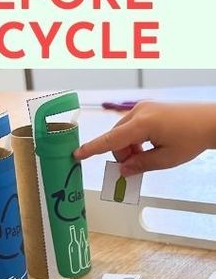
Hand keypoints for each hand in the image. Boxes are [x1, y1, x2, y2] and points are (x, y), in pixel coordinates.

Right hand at [74, 102, 215, 175]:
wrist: (210, 121)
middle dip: (121, 154)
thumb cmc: (192, 138)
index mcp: (143, 124)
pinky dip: (134, 139)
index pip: (111, 139)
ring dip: (128, 147)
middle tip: (137, 165)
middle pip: (115, 138)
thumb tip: (123, 170)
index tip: (76, 154)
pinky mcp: (147, 108)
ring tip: (147, 155)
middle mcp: (139, 111)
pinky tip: (149, 145)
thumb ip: (140, 165)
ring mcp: (142, 108)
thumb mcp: (166, 159)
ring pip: (122, 133)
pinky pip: (130, 126)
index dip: (92, 149)